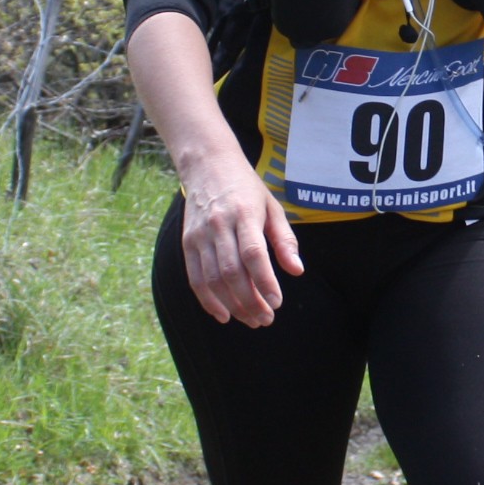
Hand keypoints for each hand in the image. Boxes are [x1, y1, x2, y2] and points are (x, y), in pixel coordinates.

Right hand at [176, 157, 300, 326]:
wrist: (207, 164)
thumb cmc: (246, 187)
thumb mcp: (272, 206)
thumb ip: (284, 239)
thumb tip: (296, 270)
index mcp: (244, 213)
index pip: (253, 253)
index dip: (264, 281)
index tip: (276, 302)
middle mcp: (219, 225)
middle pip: (231, 271)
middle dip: (249, 301)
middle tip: (266, 319)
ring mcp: (199, 235)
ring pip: (212, 279)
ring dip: (232, 305)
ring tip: (251, 320)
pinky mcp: (187, 242)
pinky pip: (195, 278)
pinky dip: (208, 300)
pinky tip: (224, 315)